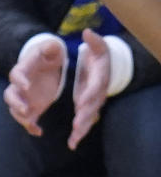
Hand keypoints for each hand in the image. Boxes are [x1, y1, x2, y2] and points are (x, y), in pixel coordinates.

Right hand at [4, 38, 64, 136]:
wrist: (48, 64)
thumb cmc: (49, 54)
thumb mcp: (51, 48)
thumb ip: (50, 47)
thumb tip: (51, 47)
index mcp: (23, 69)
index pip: (16, 74)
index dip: (19, 80)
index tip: (26, 86)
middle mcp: (20, 85)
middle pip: (9, 95)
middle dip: (15, 103)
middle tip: (24, 109)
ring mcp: (24, 98)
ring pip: (15, 110)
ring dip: (21, 117)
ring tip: (31, 123)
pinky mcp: (32, 107)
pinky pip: (27, 119)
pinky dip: (30, 127)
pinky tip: (38, 132)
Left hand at [69, 28, 110, 149]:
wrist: (105, 68)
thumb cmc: (99, 56)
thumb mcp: (98, 46)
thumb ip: (94, 41)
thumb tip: (88, 32)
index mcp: (99, 79)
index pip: (94, 87)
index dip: (88, 94)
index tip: (80, 102)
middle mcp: (97, 94)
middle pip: (92, 107)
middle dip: (84, 116)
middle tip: (76, 125)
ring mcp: (93, 103)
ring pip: (88, 118)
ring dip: (81, 129)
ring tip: (74, 140)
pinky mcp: (87, 109)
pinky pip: (84, 123)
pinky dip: (79, 133)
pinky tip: (72, 144)